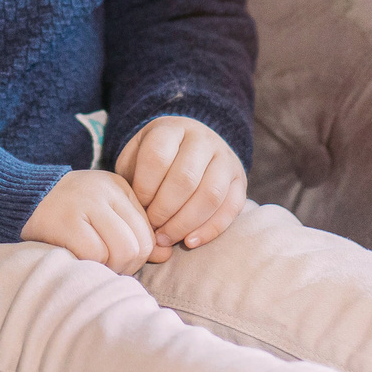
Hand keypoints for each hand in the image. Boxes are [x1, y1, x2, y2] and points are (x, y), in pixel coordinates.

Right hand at [21, 169, 155, 273]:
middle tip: (108, 267)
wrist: (19, 197)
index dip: (140, 254)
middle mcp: (104, 191)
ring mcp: (85, 204)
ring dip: (111, 268)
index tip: (121, 260)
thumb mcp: (103, 213)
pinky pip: (95, 254)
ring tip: (95, 264)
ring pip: (123, 250)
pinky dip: (91, 265)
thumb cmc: (66, 212)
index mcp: (118, 187)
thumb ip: (134, 231)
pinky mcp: (66, 221)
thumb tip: (165, 254)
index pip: (149, 230)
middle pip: (140, 243)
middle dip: (128, 265)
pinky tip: (79, 261)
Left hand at [115, 116, 246, 262]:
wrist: (190, 145)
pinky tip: (189, 242)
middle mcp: (202, 139)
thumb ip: (131, 179)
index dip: (145, 188)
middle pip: (185, 179)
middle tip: (151, 229)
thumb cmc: (155, 158)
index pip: (157, 157)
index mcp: (171, 129)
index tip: (137, 208)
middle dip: (164, 211)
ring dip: (185, 224)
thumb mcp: (135, 156)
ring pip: (210, 195)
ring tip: (166, 239)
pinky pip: (230, 208)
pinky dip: (210, 230)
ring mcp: (225, 159)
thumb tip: (135, 215)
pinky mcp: (240, 180)